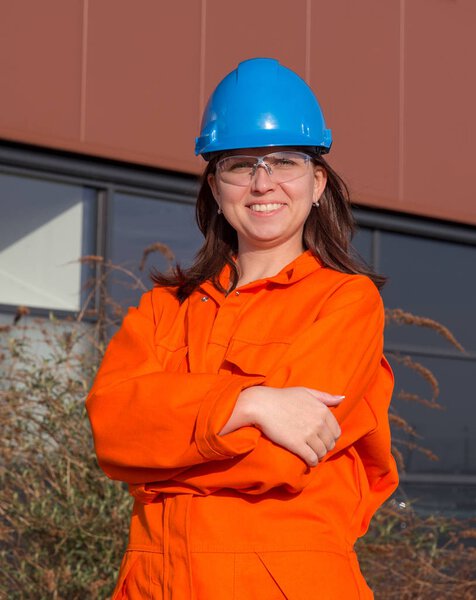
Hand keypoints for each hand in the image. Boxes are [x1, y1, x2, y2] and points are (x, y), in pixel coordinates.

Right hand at [219, 386, 343, 465]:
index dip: (331, 437)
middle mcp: (318, 422)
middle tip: (316, 447)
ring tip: (312, 454)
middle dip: (325, 447)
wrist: (262, 405)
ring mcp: (308, 434)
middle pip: (330, 443)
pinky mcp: (298, 445)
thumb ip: (325, 397)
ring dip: (318, 455)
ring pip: (322, 452)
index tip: (323, 439)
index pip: (336, 431)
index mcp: (322, 410)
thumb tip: (342, 398)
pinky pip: (312, 458)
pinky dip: (312, 462)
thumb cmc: (283, 397)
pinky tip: (309, 461)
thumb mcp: (306, 392)